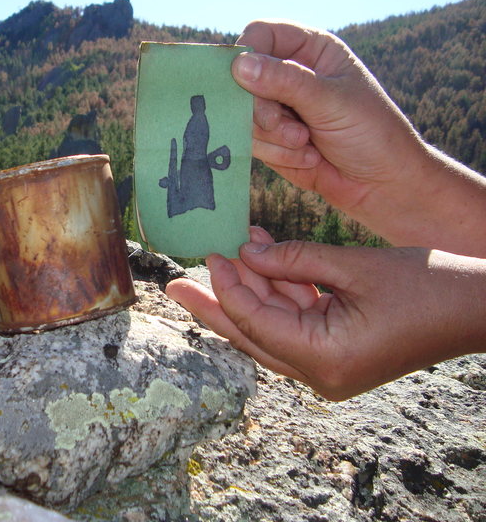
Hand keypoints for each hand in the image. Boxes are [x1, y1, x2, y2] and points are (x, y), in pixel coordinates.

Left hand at [166, 227, 485, 399]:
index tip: (210, 254)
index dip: (230, 287)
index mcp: (326, 360)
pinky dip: (281, 291)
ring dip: (251, 289)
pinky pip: (295, 321)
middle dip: (212, 307)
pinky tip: (263, 258)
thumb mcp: (355, 266)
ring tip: (221, 254)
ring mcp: (329, 366)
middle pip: (250, 336)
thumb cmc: (429, 286)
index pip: (256, 323)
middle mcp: (322, 374)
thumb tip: (246, 253)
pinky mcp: (338, 351)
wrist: (482, 306)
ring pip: (270, 327)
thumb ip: (295, 259)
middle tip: (173, 287)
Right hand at [233, 20, 485, 255]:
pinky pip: (250, 141)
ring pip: (243, 113)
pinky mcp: (270, 138)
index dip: (247, 53)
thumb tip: (239, 65)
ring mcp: (278, 107)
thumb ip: (286, 81)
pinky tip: (307, 158)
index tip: (242, 79)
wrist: (381, 184)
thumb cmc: (371, 132)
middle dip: (261, 107)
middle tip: (278, 123)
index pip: (261, 34)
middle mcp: (290, 74)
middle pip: (243, 78)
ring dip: (273, 135)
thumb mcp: (331, 101)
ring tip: (306, 143)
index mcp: (311, 49)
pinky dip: (276, 153)